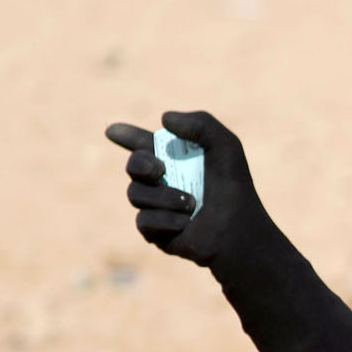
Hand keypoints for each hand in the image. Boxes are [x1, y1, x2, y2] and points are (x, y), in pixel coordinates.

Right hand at [104, 111, 270, 266]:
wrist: (239, 230)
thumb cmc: (234, 188)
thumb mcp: (226, 147)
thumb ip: (201, 123)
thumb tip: (164, 119)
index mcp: (175, 159)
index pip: (142, 144)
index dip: (126, 136)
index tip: (112, 130)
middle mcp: (161, 181)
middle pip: (132, 166)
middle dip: (141, 164)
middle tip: (160, 169)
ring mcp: (156, 206)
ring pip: (135, 194)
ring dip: (164, 196)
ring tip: (192, 204)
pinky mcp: (154, 232)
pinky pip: (144, 220)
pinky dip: (166, 219)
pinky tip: (186, 224)